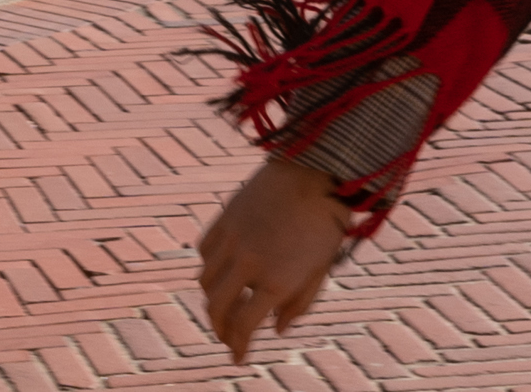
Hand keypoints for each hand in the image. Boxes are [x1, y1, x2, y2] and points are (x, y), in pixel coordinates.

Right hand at [195, 154, 349, 361]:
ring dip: (212, 300)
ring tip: (223, 306)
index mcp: (276, 280)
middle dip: (219, 329)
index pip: (244, 326)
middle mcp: (248, 262)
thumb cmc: (325, 225)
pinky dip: (209, 268)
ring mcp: (233, 239)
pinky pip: (205, 251)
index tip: (238, 359)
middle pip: (216, 308)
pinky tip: (221, 272)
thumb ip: (298, 304)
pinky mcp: (225, 218)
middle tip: (226, 338)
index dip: (238, 347)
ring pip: (206, 280)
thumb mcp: (319, 271)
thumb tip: (275, 328)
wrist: (314, 172)